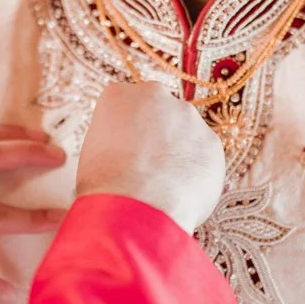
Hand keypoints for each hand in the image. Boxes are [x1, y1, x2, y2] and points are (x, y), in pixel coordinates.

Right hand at [76, 82, 224, 233]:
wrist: (133, 208)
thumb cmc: (104, 186)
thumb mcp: (92, 153)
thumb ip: (112, 140)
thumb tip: (124, 152)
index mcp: (118, 95)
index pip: (125, 106)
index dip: (126, 132)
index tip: (126, 151)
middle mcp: (156, 96)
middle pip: (159, 113)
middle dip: (156, 135)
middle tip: (147, 166)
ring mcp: (188, 117)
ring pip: (185, 132)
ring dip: (178, 152)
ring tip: (164, 184)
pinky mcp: (212, 141)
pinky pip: (204, 156)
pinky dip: (196, 172)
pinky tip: (181, 191)